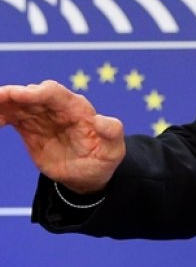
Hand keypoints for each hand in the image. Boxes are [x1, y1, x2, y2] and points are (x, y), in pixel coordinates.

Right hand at [0, 80, 124, 193]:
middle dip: (12, 94)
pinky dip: (1, 115)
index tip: (17, 95)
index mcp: (77, 108)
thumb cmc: (103, 159)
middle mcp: (58, 107)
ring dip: (3, 103)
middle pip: (32, 94)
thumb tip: (102, 120)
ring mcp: (43, 115)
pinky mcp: (30, 127)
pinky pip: (11, 116)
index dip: (36, 92)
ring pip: (19, 103)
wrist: (88, 174)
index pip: (54, 94)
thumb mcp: (113, 150)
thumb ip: (112, 133)